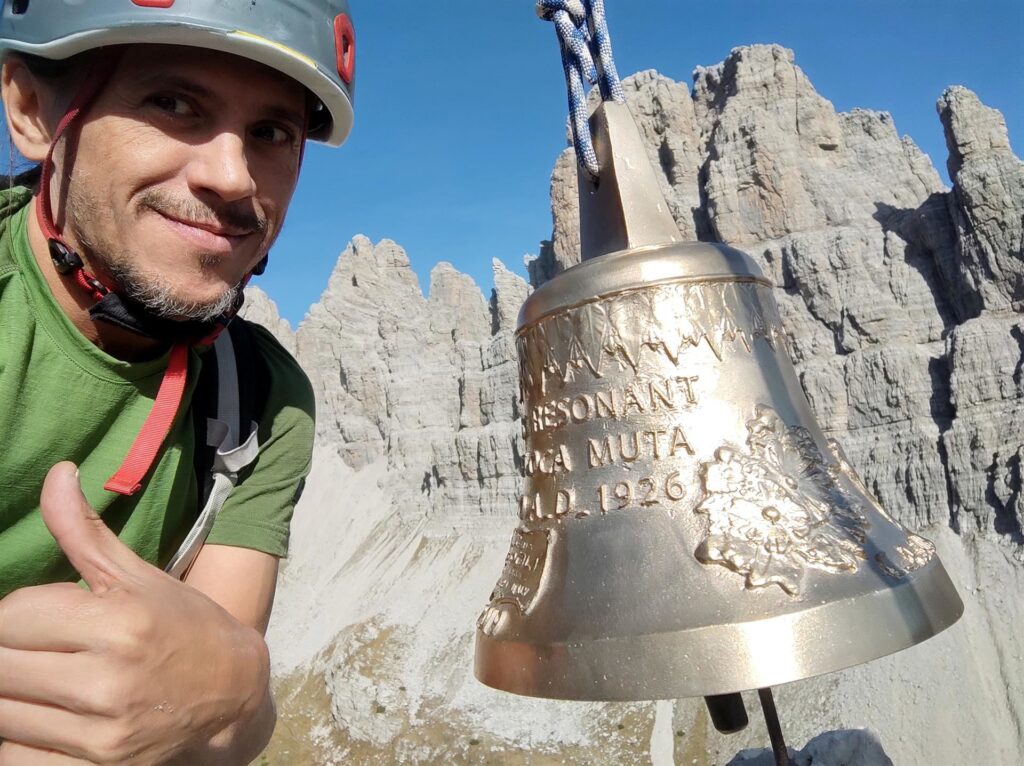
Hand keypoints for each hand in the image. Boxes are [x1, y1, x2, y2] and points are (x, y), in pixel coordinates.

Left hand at [0, 463, 270, 764]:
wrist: (233, 694)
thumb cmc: (184, 625)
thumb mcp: (141, 576)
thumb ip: (85, 532)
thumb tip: (56, 473)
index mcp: (122, 623)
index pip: (12, 616)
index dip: (14, 616)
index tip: (37, 618)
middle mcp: (110, 681)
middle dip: (8, 654)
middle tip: (37, 650)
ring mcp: (102, 736)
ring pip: (1, 714)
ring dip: (11, 696)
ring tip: (44, 682)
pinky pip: (16, 760)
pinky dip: (20, 740)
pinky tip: (48, 719)